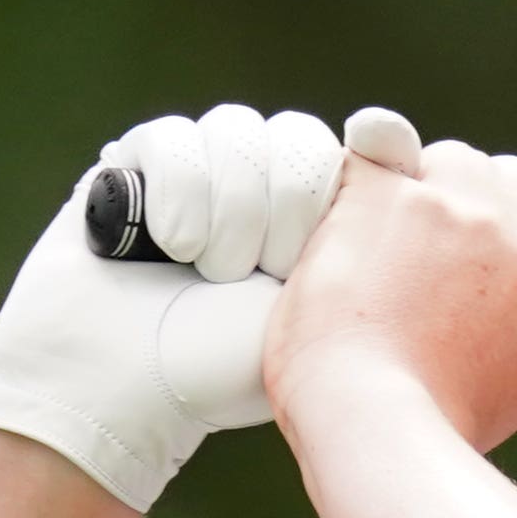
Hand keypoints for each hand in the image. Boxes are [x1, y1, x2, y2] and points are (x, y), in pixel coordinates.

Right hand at [0, 104, 345, 511]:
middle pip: (299, 136)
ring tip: (211, 272)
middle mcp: (264, 189)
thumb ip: (364, 230)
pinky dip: (176, 195)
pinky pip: (174, 138)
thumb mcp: (321, 308)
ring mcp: (203, 172)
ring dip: (229, 211)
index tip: (314, 246)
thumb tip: (388, 133)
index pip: (350, 152)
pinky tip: (168, 245)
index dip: (331, 190)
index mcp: (322, 224)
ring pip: (238, 131)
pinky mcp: (139, 163)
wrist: (127, 385)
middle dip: (283, 211)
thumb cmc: (231, 367)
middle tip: (262, 274)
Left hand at [264, 108, 516, 452]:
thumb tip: (506, 271)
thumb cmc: (436, 415)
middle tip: (434, 275)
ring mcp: (456, 202)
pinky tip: (344, 243)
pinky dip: (356, 191)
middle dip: (478, 209)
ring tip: (385, 269)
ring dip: (420, 194)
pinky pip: (372, 156)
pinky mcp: (385, 184)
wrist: (367, 416)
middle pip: (514, 178)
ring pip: (447, 160)